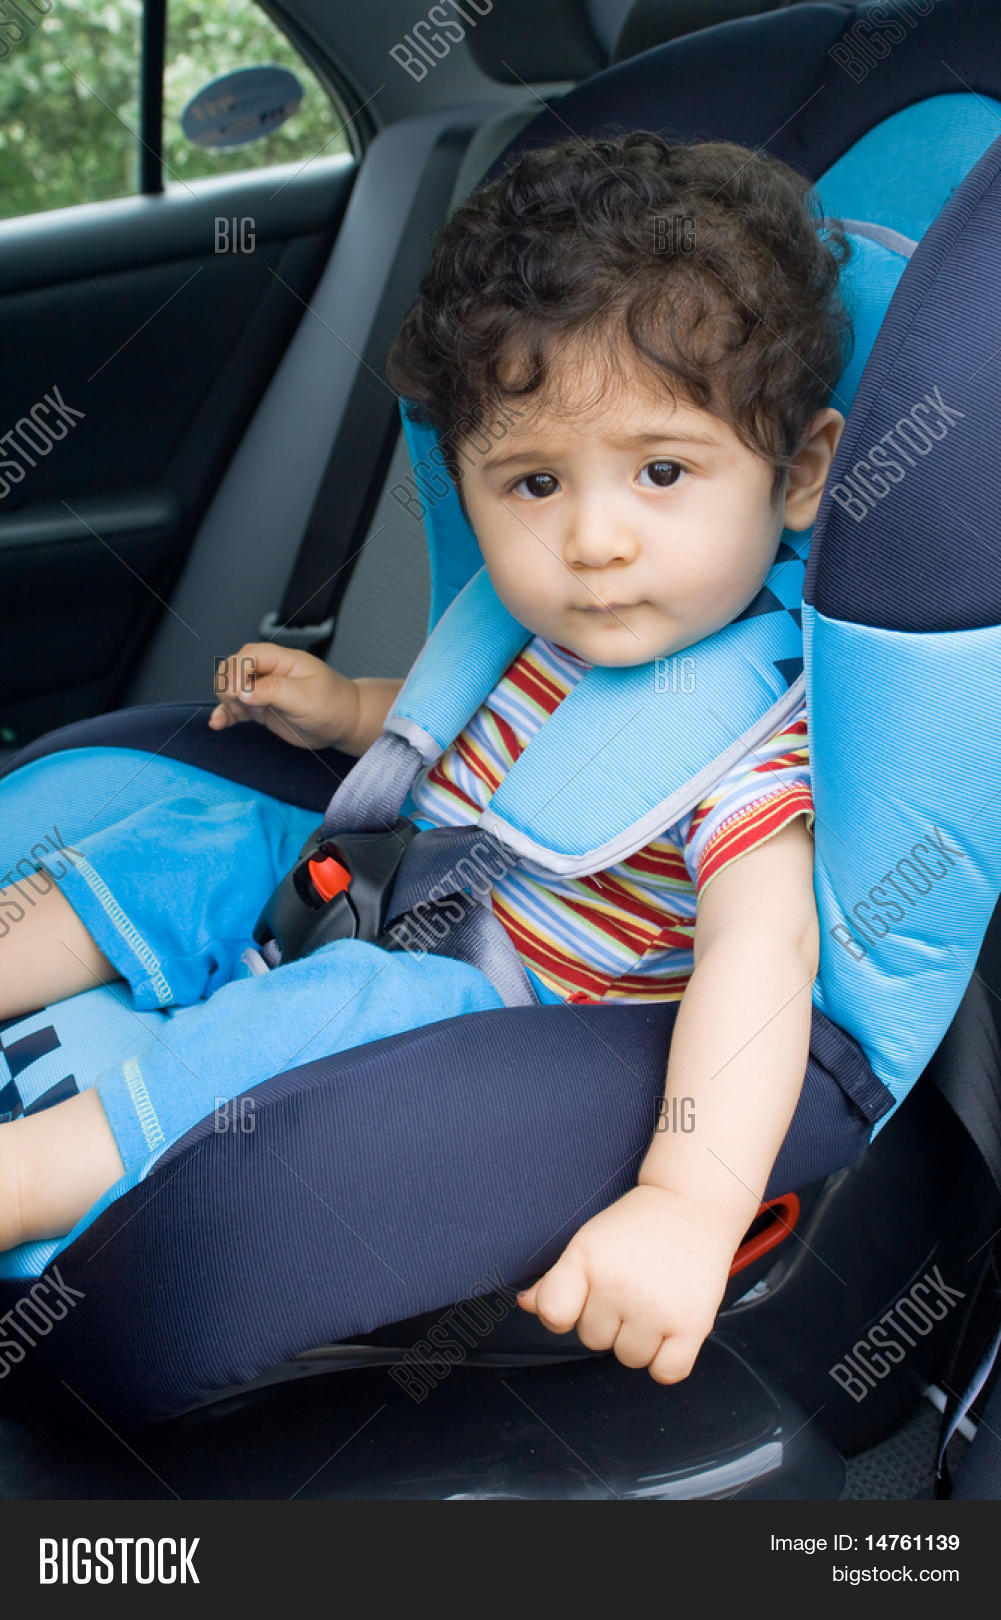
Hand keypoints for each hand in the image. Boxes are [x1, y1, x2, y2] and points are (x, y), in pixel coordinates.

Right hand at [208, 642, 357, 750]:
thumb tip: (243, 691)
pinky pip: (237, 708)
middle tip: (237, 704)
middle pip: (234, 668)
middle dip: (227, 685)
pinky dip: (226, 714)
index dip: (236, 671)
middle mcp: (270, 671)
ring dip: (225, 701)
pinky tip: (218, 723)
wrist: (345, 723)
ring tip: (233, 715)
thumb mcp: (306, 697)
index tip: (238, 692)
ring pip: (232, 688)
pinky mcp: (261, 708)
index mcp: (282, 659)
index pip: (248, 655)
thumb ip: (273, 691)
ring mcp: (264, 690)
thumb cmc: (333, 704)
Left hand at [516, 1184, 736, 1382]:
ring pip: (629, 1359)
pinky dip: (666, 1361)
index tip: (582, 1299)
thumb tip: (526, 1306)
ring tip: (653, 1301)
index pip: (554, 1315)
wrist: (692, 1204)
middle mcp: (619, 1286)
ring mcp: (655, 1308)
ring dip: (639, 1340)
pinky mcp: (692, 1325)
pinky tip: (669, 1329)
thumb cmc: (636, 1226)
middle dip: (609, 1321)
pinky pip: (666, 1372)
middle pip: (593, 1341)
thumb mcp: (589, 1242)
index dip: (564, 1314)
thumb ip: (556, 1280)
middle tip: (631, 1286)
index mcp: (587, 1260)